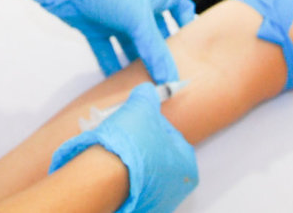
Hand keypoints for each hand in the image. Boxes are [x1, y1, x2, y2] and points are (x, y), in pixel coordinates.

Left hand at [27, 0, 196, 81]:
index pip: (176, 2)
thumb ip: (154, 50)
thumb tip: (169, 78)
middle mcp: (134, 6)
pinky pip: (104, 49)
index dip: (184, 17)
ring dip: (134, 62)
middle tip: (166, 73)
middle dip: (158, 50)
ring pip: (128, 44)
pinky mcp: (92, 26)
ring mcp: (113, 17)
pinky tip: (115, 82)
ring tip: (143, 84)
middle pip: (152, 31)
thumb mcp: (138, 20)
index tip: (189, 38)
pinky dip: (109, 64)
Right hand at [51, 83, 198, 212]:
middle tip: (123, 134)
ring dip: (129, 160)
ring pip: (142, 171)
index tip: (135, 121)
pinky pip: (129, 186)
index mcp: (187, 164)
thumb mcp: (141, 107)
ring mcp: (157, 200)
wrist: (106, 176)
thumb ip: (147, 96)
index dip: (150, 124)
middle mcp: (177, 187)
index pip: (170, 135)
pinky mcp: (138, 207)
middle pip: (156, 155)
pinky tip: (109, 168)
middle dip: (140, 143)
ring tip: (114, 149)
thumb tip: (148, 91)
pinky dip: (121, 177)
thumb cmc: (130, 144)